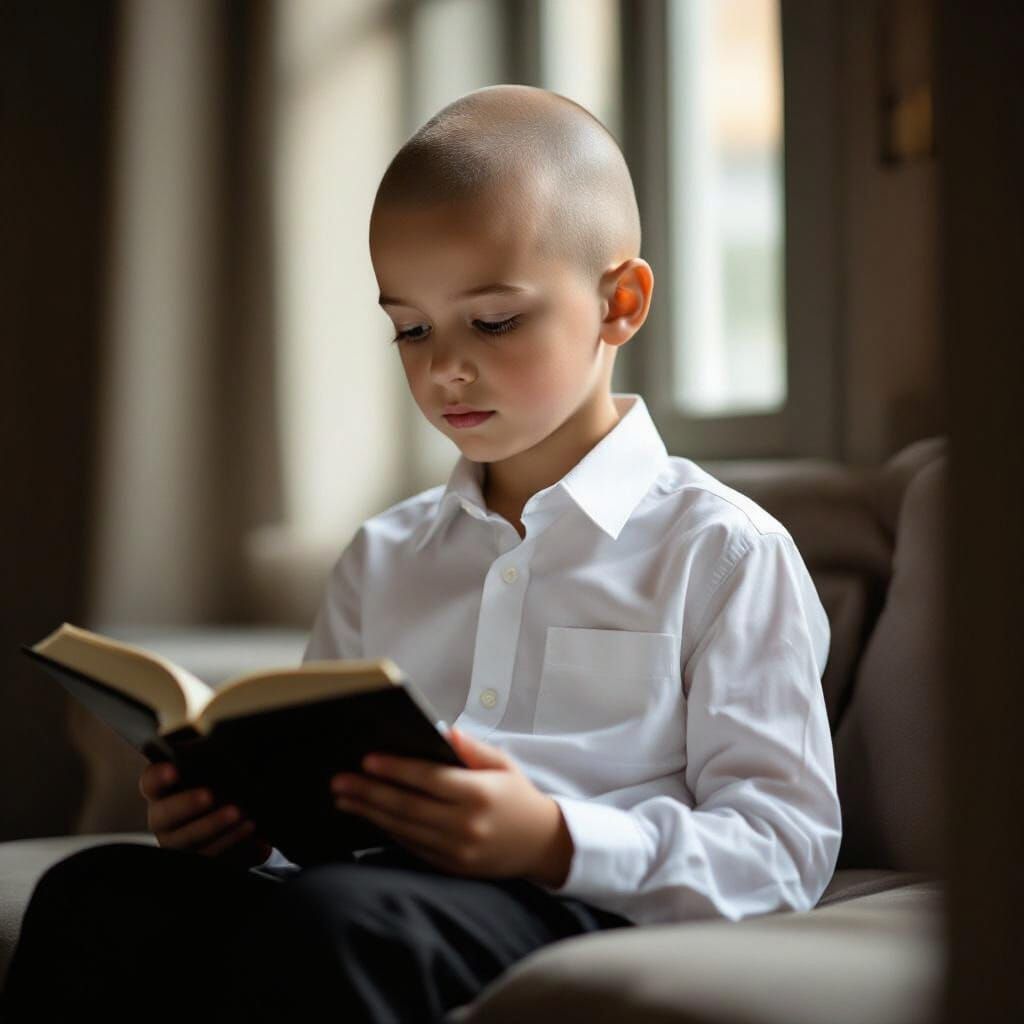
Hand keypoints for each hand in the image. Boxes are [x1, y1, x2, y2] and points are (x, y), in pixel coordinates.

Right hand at [139, 761, 272, 869]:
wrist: (247, 813)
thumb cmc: (226, 780)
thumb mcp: (219, 766)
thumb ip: (213, 755)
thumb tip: (221, 740)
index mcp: (163, 790)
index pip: (151, 782)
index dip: (158, 776)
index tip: (174, 769)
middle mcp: (164, 820)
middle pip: (163, 816)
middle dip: (186, 805)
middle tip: (210, 794)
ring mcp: (179, 845)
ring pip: (188, 842)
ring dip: (214, 827)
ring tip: (242, 815)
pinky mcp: (201, 863)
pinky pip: (212, 860)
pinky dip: (235, 847)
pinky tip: (255, 835)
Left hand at [329, 727, 570, 881]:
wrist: (541, 844)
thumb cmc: (518, 796)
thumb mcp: (503, 765)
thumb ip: (472, 748)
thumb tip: (444, 731)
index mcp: (479, 794)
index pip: (429, 779)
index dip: (396, 769)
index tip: (367, 760)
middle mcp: (466, 825)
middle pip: (408, 806)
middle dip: (370, 791)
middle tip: (339, 781)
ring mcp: (457, 850)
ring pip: (404, 829)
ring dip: (370, 813)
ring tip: (344, 798)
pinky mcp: (451, 866)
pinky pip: (412, 846)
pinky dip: (387, 831)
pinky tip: (369, 816)